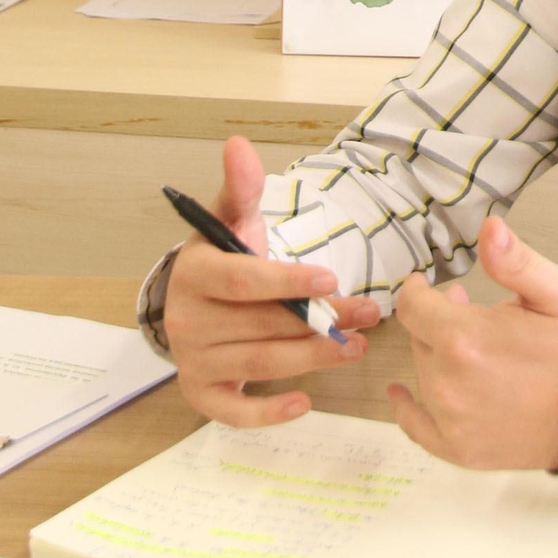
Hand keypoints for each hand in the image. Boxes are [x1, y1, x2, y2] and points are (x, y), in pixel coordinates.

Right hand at [164, 136, 381, 427]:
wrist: (191, 300)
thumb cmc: (222, 259)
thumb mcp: (228, 220)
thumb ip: (240, 188)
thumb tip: (238, 143)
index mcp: (195, 274)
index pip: (243, 281)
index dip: (286, 282)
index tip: (329, 279)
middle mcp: (187, 322)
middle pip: (263, 326)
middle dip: (321, 320)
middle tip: (370, 314)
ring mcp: (194, 361)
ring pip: (262, 364)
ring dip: (314, 359)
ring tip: (358, 347)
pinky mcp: (202, 395)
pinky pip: (235, 413)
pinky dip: (267, 413)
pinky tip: (303, 403)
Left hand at [387, 215, 557, 472]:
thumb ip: (515, 262)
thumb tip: (489, 226)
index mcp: (464, 340)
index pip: (414, 306)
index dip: (419, 291)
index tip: (427, 285)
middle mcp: (448, 384)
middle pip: (421, 340)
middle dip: (437, 322)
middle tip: (467, 312)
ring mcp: (452, 421)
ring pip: (424, 375)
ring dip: (437, 357)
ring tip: (470, 349)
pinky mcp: (461, 449)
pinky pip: (417, 426)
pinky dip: (406, 408)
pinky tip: (400, 393)